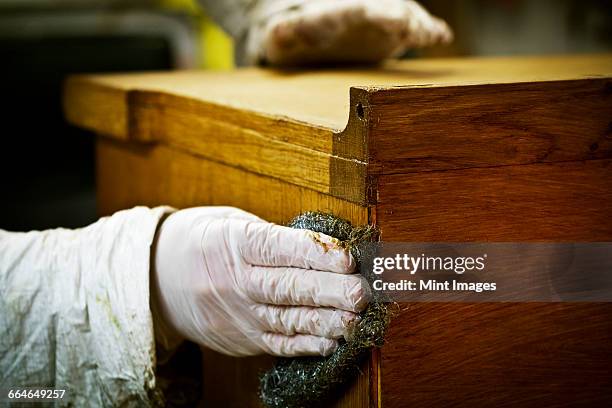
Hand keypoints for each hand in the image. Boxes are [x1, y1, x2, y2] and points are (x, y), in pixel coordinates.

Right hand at [150, 207, 368, 356]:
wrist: (157, 280)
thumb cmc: (203, 241)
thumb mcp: (229, 222)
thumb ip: (271, 237)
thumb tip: (323, 249)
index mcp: (231, 243)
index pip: (277, 248)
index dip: (314, 253)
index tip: (347, 257)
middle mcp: (233, 281)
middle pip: (286, 287)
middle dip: (328, 291)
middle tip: (361, 293)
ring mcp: (237, 314)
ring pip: (287, 320)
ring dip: (326, 321)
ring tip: (355, 320)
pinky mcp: (241, 339)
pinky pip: (277, 344)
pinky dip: (306, 344)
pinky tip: (332, 341)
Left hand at [246, 0, 451, 64]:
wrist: (310, 32)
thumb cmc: (294, 36)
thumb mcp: (283, 37)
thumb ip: (284, 33)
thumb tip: (279, 32)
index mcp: (339, 14)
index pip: (360, 12)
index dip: (378, 15)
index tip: (394, 20)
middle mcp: (365, 13)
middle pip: (389, 11)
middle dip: (402, 18)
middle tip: (414, 27)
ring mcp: (381, 22)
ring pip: (406, 18)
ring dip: (419, 26)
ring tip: (435, 36)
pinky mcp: (392, 34)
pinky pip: (413, 30)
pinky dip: (428, 32)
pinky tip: (442, 37)